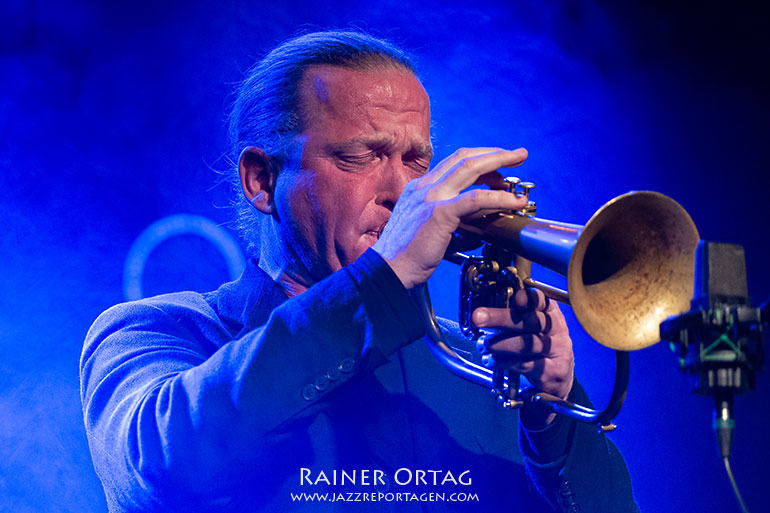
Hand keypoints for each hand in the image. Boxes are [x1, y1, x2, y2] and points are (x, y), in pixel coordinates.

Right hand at [371, 148, 528, 288]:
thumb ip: (452, 226)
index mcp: (419, 189)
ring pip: (470, 168)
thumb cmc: (407, 258)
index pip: (453, 164)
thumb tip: (475, 233)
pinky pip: (476, 198)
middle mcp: (424, 187)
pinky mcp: (439, 213)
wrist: (388, 272)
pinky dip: (499, 197)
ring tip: (519, 165)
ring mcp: (430, 197)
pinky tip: (514, 201)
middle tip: (517, 155)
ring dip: (499, 163)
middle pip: (464, 158)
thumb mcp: (430, 233)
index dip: (479, 160)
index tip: (498, 165)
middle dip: (494, 153)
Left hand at [473, 288, 573, 402]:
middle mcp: (557, 330)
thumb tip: (485, 309)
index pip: (542, 301)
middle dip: (501, 317)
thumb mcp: (532, 327)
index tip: (515, 298)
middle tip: (478, 317)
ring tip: (484, 344)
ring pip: (526, 344)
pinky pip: (525, 364)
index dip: (529, 298)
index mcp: (551, 314)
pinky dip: (504, 361)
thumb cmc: (539, 346)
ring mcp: (556, 352)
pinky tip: (492, 360)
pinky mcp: (551, 372)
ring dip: (500, 343)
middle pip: (530, 321)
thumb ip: (515, 315)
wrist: (559, 377)